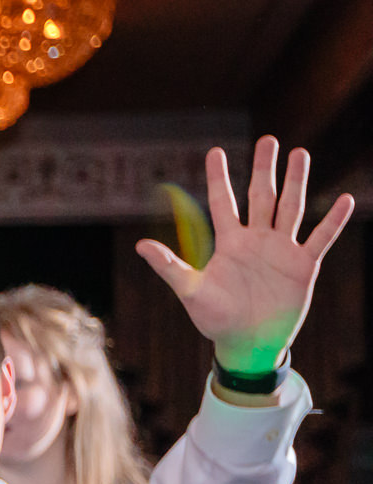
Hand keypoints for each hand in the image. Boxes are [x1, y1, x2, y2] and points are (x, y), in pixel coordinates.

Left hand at [136, 136, 354, 372]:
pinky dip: (332, 221)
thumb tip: (139, 246)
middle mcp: (256, 240)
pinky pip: (320, 238)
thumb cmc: (215, 319)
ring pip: (290, 208)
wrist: (245, 343)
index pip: (222, 202)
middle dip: (264, 169)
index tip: (215, 151)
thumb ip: (169, 266)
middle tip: (268, 140)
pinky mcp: (303, 265)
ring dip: (296, 182)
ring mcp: (281, 250)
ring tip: (300, 153)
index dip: (218, 177)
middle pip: (261, 196)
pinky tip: (345, 199)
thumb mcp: (190, 291)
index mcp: (229, 243)